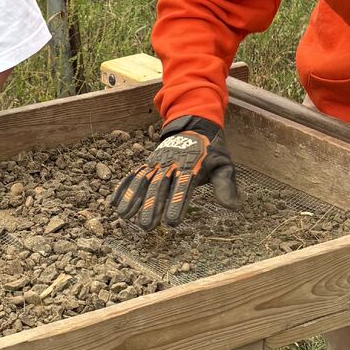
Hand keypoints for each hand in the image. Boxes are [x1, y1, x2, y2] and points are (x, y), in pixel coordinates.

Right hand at [111, 115, 239, 229]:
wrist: (195, 123)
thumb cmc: (211, 150)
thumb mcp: (224, 165)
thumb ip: (226, 186)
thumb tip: (234, 207)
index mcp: (191, 166)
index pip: (183, 187)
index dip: (176, 204)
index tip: (171, 222)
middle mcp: (171, 164)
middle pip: (159, 187)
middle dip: (151, 206)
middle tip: (146, 226)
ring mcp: (157, 162)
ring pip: (143, 181)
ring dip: (132, 198)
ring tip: (124, 216)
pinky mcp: (149, 162)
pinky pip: (134, 175)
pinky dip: (124, 188)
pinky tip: (115, 203)